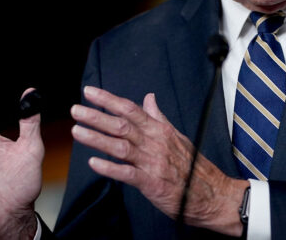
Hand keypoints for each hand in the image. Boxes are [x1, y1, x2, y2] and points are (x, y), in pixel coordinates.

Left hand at [71, 86, 247, 235]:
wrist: (210, 193)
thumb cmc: (192, 165)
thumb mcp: (176, 135)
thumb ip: (158, 117)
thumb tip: (148, 98)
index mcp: (158, 129)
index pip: (130, 109)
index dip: (108, 100)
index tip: (89, 92)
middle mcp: (153, 142)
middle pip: (121, 125)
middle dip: (96, 116)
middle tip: (75, 110)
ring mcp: (152, 162)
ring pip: (120, 146)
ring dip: (97, 138)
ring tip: (77, 131)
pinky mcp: (151, 183)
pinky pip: (127, 174)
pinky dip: (110, 168)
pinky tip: (94, 163)